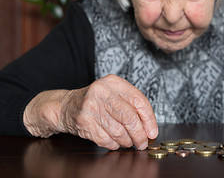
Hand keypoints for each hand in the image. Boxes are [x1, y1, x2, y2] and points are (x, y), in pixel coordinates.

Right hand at [24, 74, 157, 149]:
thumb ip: (132, 106)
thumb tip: (150, 129)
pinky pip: (106, 140)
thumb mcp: (114, 94)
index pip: (139, 101)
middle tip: (143, 142)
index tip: (152, 131)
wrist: (66, 105)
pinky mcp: (84, 122)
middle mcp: (102, 92)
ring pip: (119, 131)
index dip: (149, 119)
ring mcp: (91, 107)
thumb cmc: (97, 101)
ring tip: (128, 142)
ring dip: (127, 141)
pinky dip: (114, 144)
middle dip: (139, 134)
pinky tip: (115, 142)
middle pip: (129, 118)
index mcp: (113, 82)